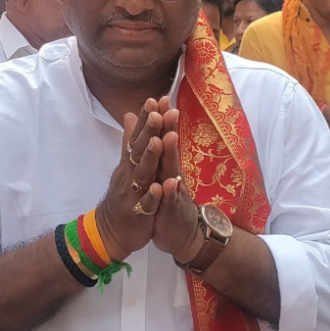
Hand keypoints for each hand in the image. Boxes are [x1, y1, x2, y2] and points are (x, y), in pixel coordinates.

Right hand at [96, 98, 170, 261]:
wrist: (110, 231)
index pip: (138, 136)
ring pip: (142, 174)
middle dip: (150, 131)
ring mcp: (133, 194)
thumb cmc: (123, 196)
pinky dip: (152, 197)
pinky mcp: (139, 214)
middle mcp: (130, 174)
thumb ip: (130, 141)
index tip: (155, 99)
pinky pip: (146, 205)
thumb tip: (132, 114)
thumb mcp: (126, 166)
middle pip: (140, 150)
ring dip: (150, 158)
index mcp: (130, 163)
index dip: (146, 119)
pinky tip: (159, 188)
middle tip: (159, 111)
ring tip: (158, 141)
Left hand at [146, 113, 204, 263]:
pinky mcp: (172, 210)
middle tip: (168, 108)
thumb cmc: (167, 199)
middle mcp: (170, 173)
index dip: (159, 120)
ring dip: (170, 155)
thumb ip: (153, 148)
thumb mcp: (158, 172)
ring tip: (169, 137)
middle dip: (168, 129)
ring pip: (171, 171)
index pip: (162, 138)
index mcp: (164, 164)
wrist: (181, 232)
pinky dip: (168, 192)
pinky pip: (170, 201)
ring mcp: (173, 191)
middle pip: (169, 148)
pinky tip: (167, 184)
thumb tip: (148, 125)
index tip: (158, 97)